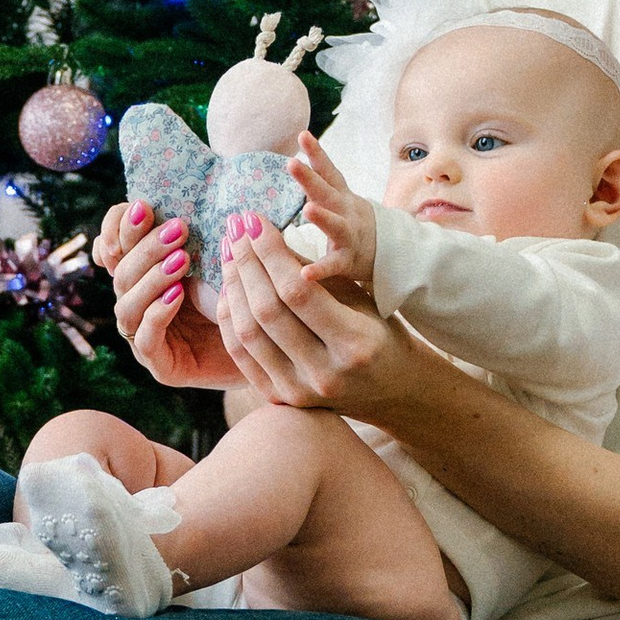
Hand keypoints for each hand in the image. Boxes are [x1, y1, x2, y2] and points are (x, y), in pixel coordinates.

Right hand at [94, 201, 236, 391]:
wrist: (270, 350)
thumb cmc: (247, 297)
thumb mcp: (226, 258)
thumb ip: (207, 231)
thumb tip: (205, 197)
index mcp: (145, 272)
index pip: (113, 242)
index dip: (118, 225)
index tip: (144, 206)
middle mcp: (139, 302)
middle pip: (120, 270)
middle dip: (145, 247)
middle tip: (178, 230)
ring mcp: (144, 335)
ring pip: (126, 303)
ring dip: (151, 278)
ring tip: (181, 261)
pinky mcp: (160, 365)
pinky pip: (144, 339)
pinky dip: (157, 314)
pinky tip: (177, 296)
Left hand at [217, 215, 411, 416]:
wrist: (390, 390)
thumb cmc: (378, 332)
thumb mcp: (358, 297)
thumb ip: (312, 272)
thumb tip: (264, 237)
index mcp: (355, 344)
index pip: (297, 290)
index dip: (269, 251)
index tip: (253, 220)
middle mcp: (325, 374)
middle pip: (267, 311)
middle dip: (246, 262)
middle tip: (235, 228)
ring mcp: (299, 392)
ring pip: (247, 332)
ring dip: (232, 285)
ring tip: (228, 251)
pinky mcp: (279, 399)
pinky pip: (240, 354)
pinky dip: (229, 316)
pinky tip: (229, 286)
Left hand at [287, 129, 375, 292]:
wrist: (390, 253)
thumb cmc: (353, 224)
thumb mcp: (339, 200)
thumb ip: (318, 184)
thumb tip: (291, 161)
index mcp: (340, 196)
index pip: (328, 171)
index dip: (316, 153)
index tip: (302, 135)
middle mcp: (346, 211)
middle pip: (327, 192)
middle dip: (309, 178)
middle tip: (292, 163)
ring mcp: (350, 235)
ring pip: (335, 225)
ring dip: (322, 217)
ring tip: (308, 210)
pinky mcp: (349, 260)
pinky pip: (333, 265)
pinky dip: (320, 270)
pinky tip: (304, 275)